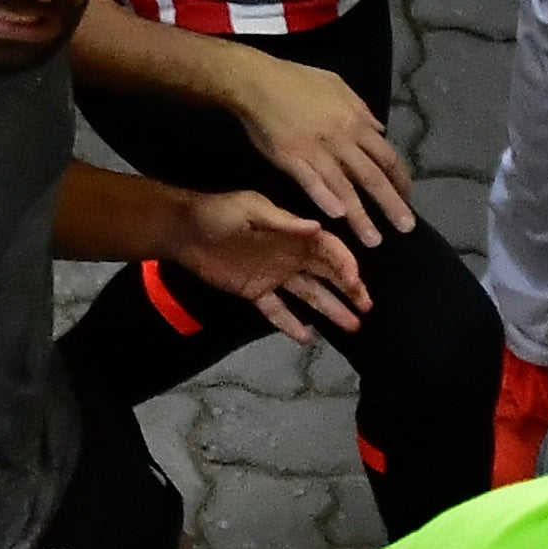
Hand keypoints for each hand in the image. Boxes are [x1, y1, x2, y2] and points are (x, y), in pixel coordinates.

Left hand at [177, 185, 371, 343]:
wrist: (179, 230)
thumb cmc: (215, 213)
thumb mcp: (249, 209)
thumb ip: (282, 221)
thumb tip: (317, 227)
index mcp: (291, 234)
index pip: (328, 250)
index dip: (345, 264)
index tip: (357, 283)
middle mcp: (288, 256)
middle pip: (326, 274)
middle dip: (349, 289)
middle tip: (368, 307)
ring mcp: (272, 275)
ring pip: (308, 295)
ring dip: (330, 309)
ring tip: (353, 326)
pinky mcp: (254, 291)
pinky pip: (277, 310)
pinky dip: (291, 323)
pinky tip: (307, 338)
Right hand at [224, 52, 418, 243]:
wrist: (254, 79)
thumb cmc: (296, 80)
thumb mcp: (338, 85)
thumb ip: (362, 110)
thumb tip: (380, 130)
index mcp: (355, 122)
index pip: (387, 157)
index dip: (400, 180)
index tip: (407, 198)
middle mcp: (341, 140)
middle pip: (373, 178)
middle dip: (391, 205)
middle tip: (407, 228)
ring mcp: (315, 151)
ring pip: (345, 188)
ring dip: (361, 216)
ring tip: (373, 239)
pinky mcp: (290, 158)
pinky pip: (310, 182)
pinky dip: (324, 199)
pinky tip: (336, 216)